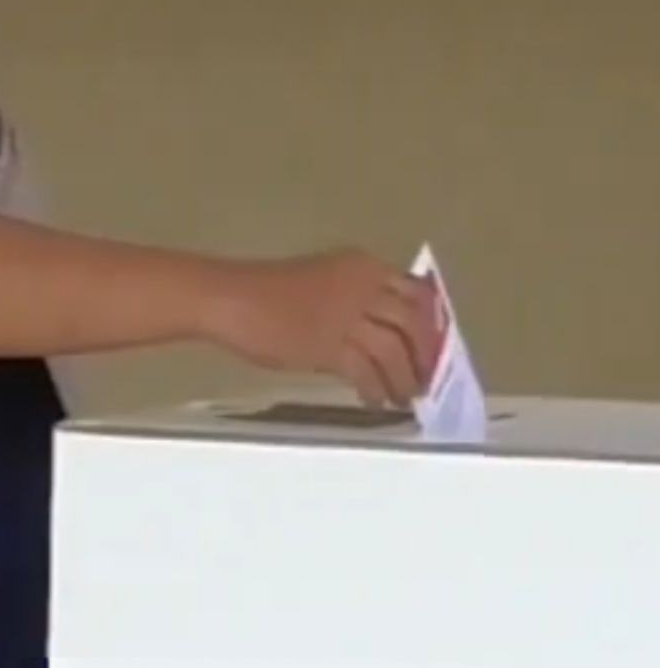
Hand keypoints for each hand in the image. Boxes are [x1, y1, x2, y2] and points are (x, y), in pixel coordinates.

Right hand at [205, 249, 440, 407]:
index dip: (431, 324)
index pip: (415, 293)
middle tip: (425, 379)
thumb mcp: (325, 281)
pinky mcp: (329, 345)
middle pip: (412, 322)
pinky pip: (366, 371)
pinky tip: (374, 401)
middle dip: (425, 355)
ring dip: (403, 378)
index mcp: (362, 265)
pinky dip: (375, 389)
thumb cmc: (270, 292)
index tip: (435, 347)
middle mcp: (362, 286)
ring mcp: (347, 315)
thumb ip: (356, 298)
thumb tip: (383, 332)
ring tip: (403, 397)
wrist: (233, 299)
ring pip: (393, 350)